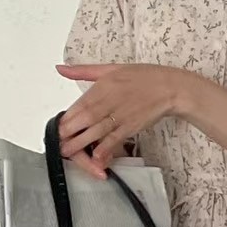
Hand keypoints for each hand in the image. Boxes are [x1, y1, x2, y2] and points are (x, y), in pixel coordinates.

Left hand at [54, 64, 186, 177]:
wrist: (169, 87)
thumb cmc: (142, 77)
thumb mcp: (110, 68)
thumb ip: (83, 71)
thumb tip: (61, 68)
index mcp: (103, 85)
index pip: (80, 104)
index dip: (67, 117)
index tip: (56, 127)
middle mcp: (110, 100)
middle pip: (85, 118)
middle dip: (70, 132)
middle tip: (57, 143)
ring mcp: (121, 115)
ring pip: (98, 130)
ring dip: (82, 143)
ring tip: (68, 152)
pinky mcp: (132, 126)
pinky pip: (116, 139)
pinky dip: (106, 148)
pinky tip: (96, 157)